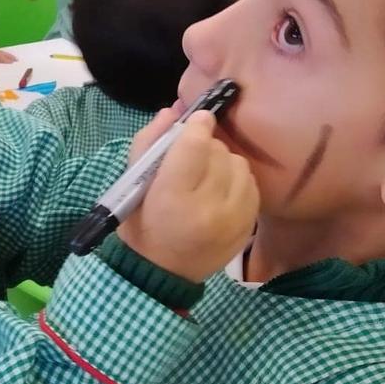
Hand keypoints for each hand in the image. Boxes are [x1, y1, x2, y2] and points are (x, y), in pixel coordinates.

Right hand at [118, 109, 258, 283]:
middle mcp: (208, 207)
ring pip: (239, 164)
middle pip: (219, 151)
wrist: (162, 272)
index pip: (195, 144)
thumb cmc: (142, 224)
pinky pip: (251, 185)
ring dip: (224, 163)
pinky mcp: (248, 227)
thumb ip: (150, 142)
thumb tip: (174, 111)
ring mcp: (233, 220)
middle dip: (206, 147)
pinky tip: (222, 191)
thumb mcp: (133, 182)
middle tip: (192, 160)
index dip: (197, 125)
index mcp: (172, 196)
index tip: (197, 120)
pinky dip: (237, 181)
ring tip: (208, 177)